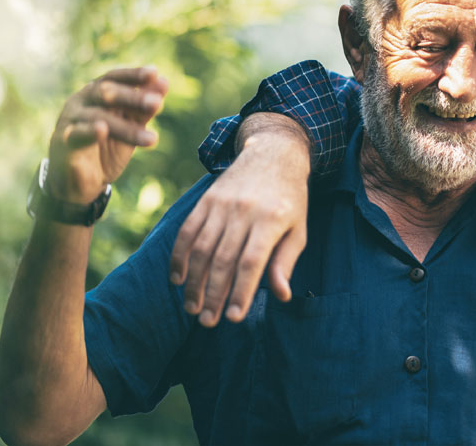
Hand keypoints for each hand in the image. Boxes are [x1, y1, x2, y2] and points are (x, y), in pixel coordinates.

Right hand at [46, 66, 167, 204]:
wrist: (77, 182)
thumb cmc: (104, 148)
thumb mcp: (128, 127)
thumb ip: (143, 109)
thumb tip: (164, 83)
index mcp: (95, 93)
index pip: (114, 77)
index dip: (133, 75)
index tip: (154, 74)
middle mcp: (80, 101)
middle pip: (105, 93)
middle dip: (133, 98)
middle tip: (157, 103)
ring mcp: (70, 120)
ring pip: (98, 117)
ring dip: (126, 128)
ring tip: (152, 139)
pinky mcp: (63, 141)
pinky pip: (77, 134)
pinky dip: (90, 131)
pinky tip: (102, 130)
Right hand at [170, 113, 310, 326]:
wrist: (272, 154)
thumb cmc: (289, 200)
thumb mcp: (298, 230)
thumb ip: (286, 262)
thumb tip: (281, 295)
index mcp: (271, 220)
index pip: (251, 262)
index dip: (241, 291)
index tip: (234, 318)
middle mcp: (244, 212)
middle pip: (223, 259)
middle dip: (213, 294)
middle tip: (207, 322)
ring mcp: (221, 205)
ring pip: (201, 248)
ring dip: (193, 281)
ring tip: (191, 307)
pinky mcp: (206, 201)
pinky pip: (187, 231)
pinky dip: (179, 256)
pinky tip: (177, 279)